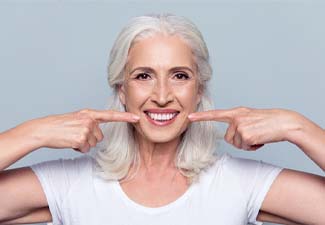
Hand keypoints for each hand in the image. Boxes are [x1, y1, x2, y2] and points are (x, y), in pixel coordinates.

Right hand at [24, 109, 139, 152]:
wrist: (44, 129)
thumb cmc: (60, 125)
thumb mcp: (77, 119)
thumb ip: (90, 122)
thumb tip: (99, 135)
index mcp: (89, 113)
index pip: (110, 115)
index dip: (125, 117)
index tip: (137, 117)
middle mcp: (89, 120)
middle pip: (100, 136)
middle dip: (90, 139)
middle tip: (76, 134)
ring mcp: (86, 129)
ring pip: (93, 143)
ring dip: (84, 144)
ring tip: (71, 137)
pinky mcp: (81, 138)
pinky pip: (86, 149)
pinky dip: (78, 148)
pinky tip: (70, 142)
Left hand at [188, 107, 303, 150]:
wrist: (284, 122)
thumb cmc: (269, 122)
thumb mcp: (250, 118)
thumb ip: (238, 123)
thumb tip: (230, 136)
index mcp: (237, 112)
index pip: (216, 114)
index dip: (202, 117)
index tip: (189, 117)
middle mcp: (236, 117)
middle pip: (228, 138)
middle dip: (239, 141)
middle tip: (253, 135)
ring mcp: (240, 126)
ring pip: (236, 144)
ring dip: (247, 144)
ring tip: (258, 135)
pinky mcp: (246, 134)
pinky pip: (245, 147)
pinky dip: (253, 147)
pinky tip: (261, 139)